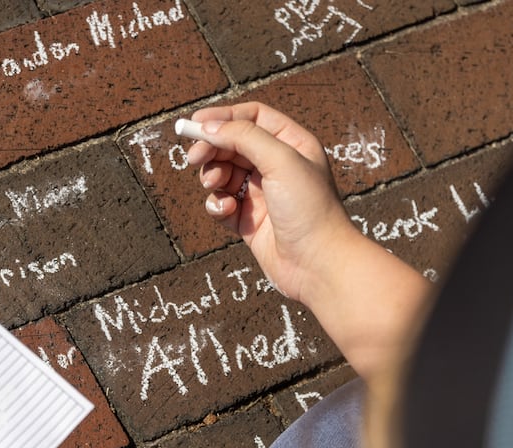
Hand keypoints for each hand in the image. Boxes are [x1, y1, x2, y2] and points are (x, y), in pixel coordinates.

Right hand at [183, 102, 350, 308]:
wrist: (318, 265)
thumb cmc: (310, 210)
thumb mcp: (281, 160)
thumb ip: (244, 136)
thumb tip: (209, 127)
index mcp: (291, 144)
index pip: (252, 117)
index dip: (223, 117)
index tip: (196, 124)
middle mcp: (277, 166)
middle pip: (233, 143)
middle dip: (212, 147)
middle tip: (194, 157)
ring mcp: (262, 194)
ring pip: (223, 173)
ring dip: (212, 176)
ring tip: (215, 184)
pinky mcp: (249, 220)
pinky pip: (222, 203)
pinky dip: (217, 204)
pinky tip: (226, 210)